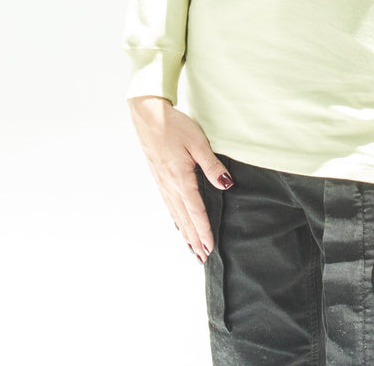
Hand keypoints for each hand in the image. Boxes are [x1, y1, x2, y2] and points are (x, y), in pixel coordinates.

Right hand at [128, 95, 233, 263]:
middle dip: (195, 239)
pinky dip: (176, 219)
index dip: (204, 231)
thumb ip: (211, 165)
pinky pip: (169, 204)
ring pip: (175, 214)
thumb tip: (226, 185)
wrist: (148, 115)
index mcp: (180, 179)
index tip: (210, 248)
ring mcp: (162, 182)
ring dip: (185, 232)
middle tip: (203, 258)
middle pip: (184, 219)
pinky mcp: (158, 177)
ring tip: (192, 248)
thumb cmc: (174, 126)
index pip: (196, 211)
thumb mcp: (198, 143)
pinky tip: (178, 224)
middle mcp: (169, 185)